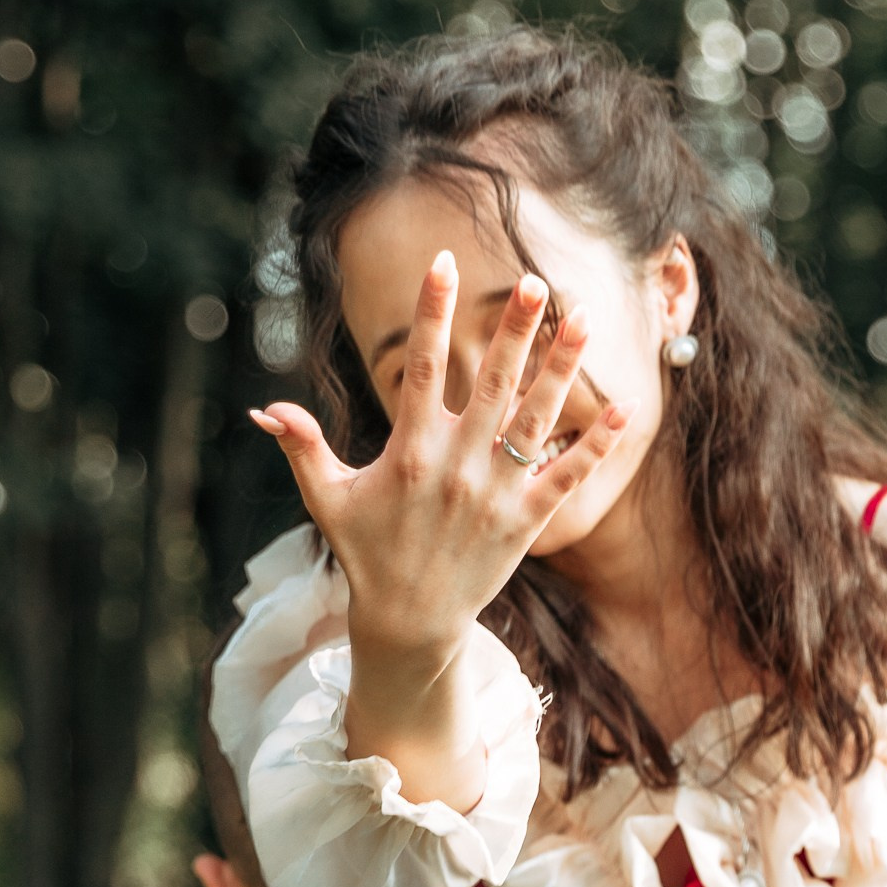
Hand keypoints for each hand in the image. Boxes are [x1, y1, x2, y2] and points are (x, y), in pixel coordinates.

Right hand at [251, 258, 625, 805]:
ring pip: (536, 418)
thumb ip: (302, 446)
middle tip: (534, 281)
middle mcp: (457, 466)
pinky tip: (623, 406)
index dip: (432, 311)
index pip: (423, 366)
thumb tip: (264, 410)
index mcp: (410, 450)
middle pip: (491, 383)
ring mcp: (495, 494)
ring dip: (561, 368)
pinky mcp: (526, 522)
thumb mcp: (327, 498)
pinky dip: (595, 443)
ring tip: (584, 317)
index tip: (444, 262)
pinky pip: (567, 474)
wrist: (409, 623)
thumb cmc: (366, 553)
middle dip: (514, 329)